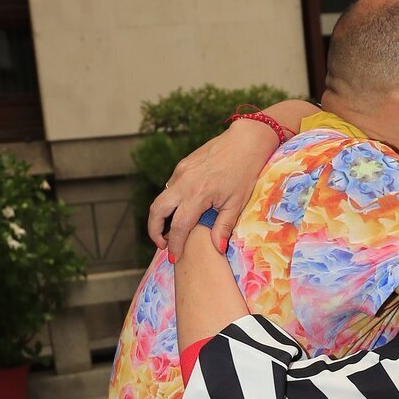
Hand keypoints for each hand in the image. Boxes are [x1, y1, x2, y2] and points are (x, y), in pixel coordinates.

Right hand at [147, 120, 279, 257]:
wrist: (245, 141)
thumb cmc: (244, 172)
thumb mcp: (236, 203)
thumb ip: (223, 227)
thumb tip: (216, 249)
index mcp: (198, 194)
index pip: (178, 226)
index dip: (175, 244)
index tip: (174, 256)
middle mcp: (184, 182)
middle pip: (157, 210)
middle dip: (154, 231)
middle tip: (162, 245)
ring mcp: (181, 172)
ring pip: (161, 198)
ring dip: (160, 217)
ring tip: (171, 232)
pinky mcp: (182, 165)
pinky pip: (170, 188)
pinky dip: (170, 203)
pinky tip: (181, 211)